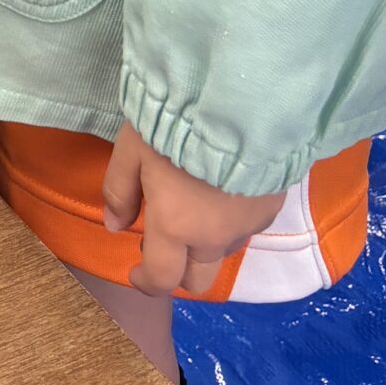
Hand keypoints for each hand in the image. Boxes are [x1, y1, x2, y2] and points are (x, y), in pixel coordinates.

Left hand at [102, 122, 286, 297]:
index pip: (162, 277)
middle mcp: (213, 237)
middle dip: (176, 272)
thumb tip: (115, 226)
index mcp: (175, 226)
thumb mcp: (132, 149)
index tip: (135, 273)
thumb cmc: (177, 120)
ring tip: (191, 214)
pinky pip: (245, 232)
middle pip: (197, 280)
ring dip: (203, 248)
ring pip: (222, 255)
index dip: (146, 282)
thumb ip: (120, 191)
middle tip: (162, 245)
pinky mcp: (271, 208)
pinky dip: (227, 227)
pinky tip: (219, 197)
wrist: (242, 102)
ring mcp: (246, 226)